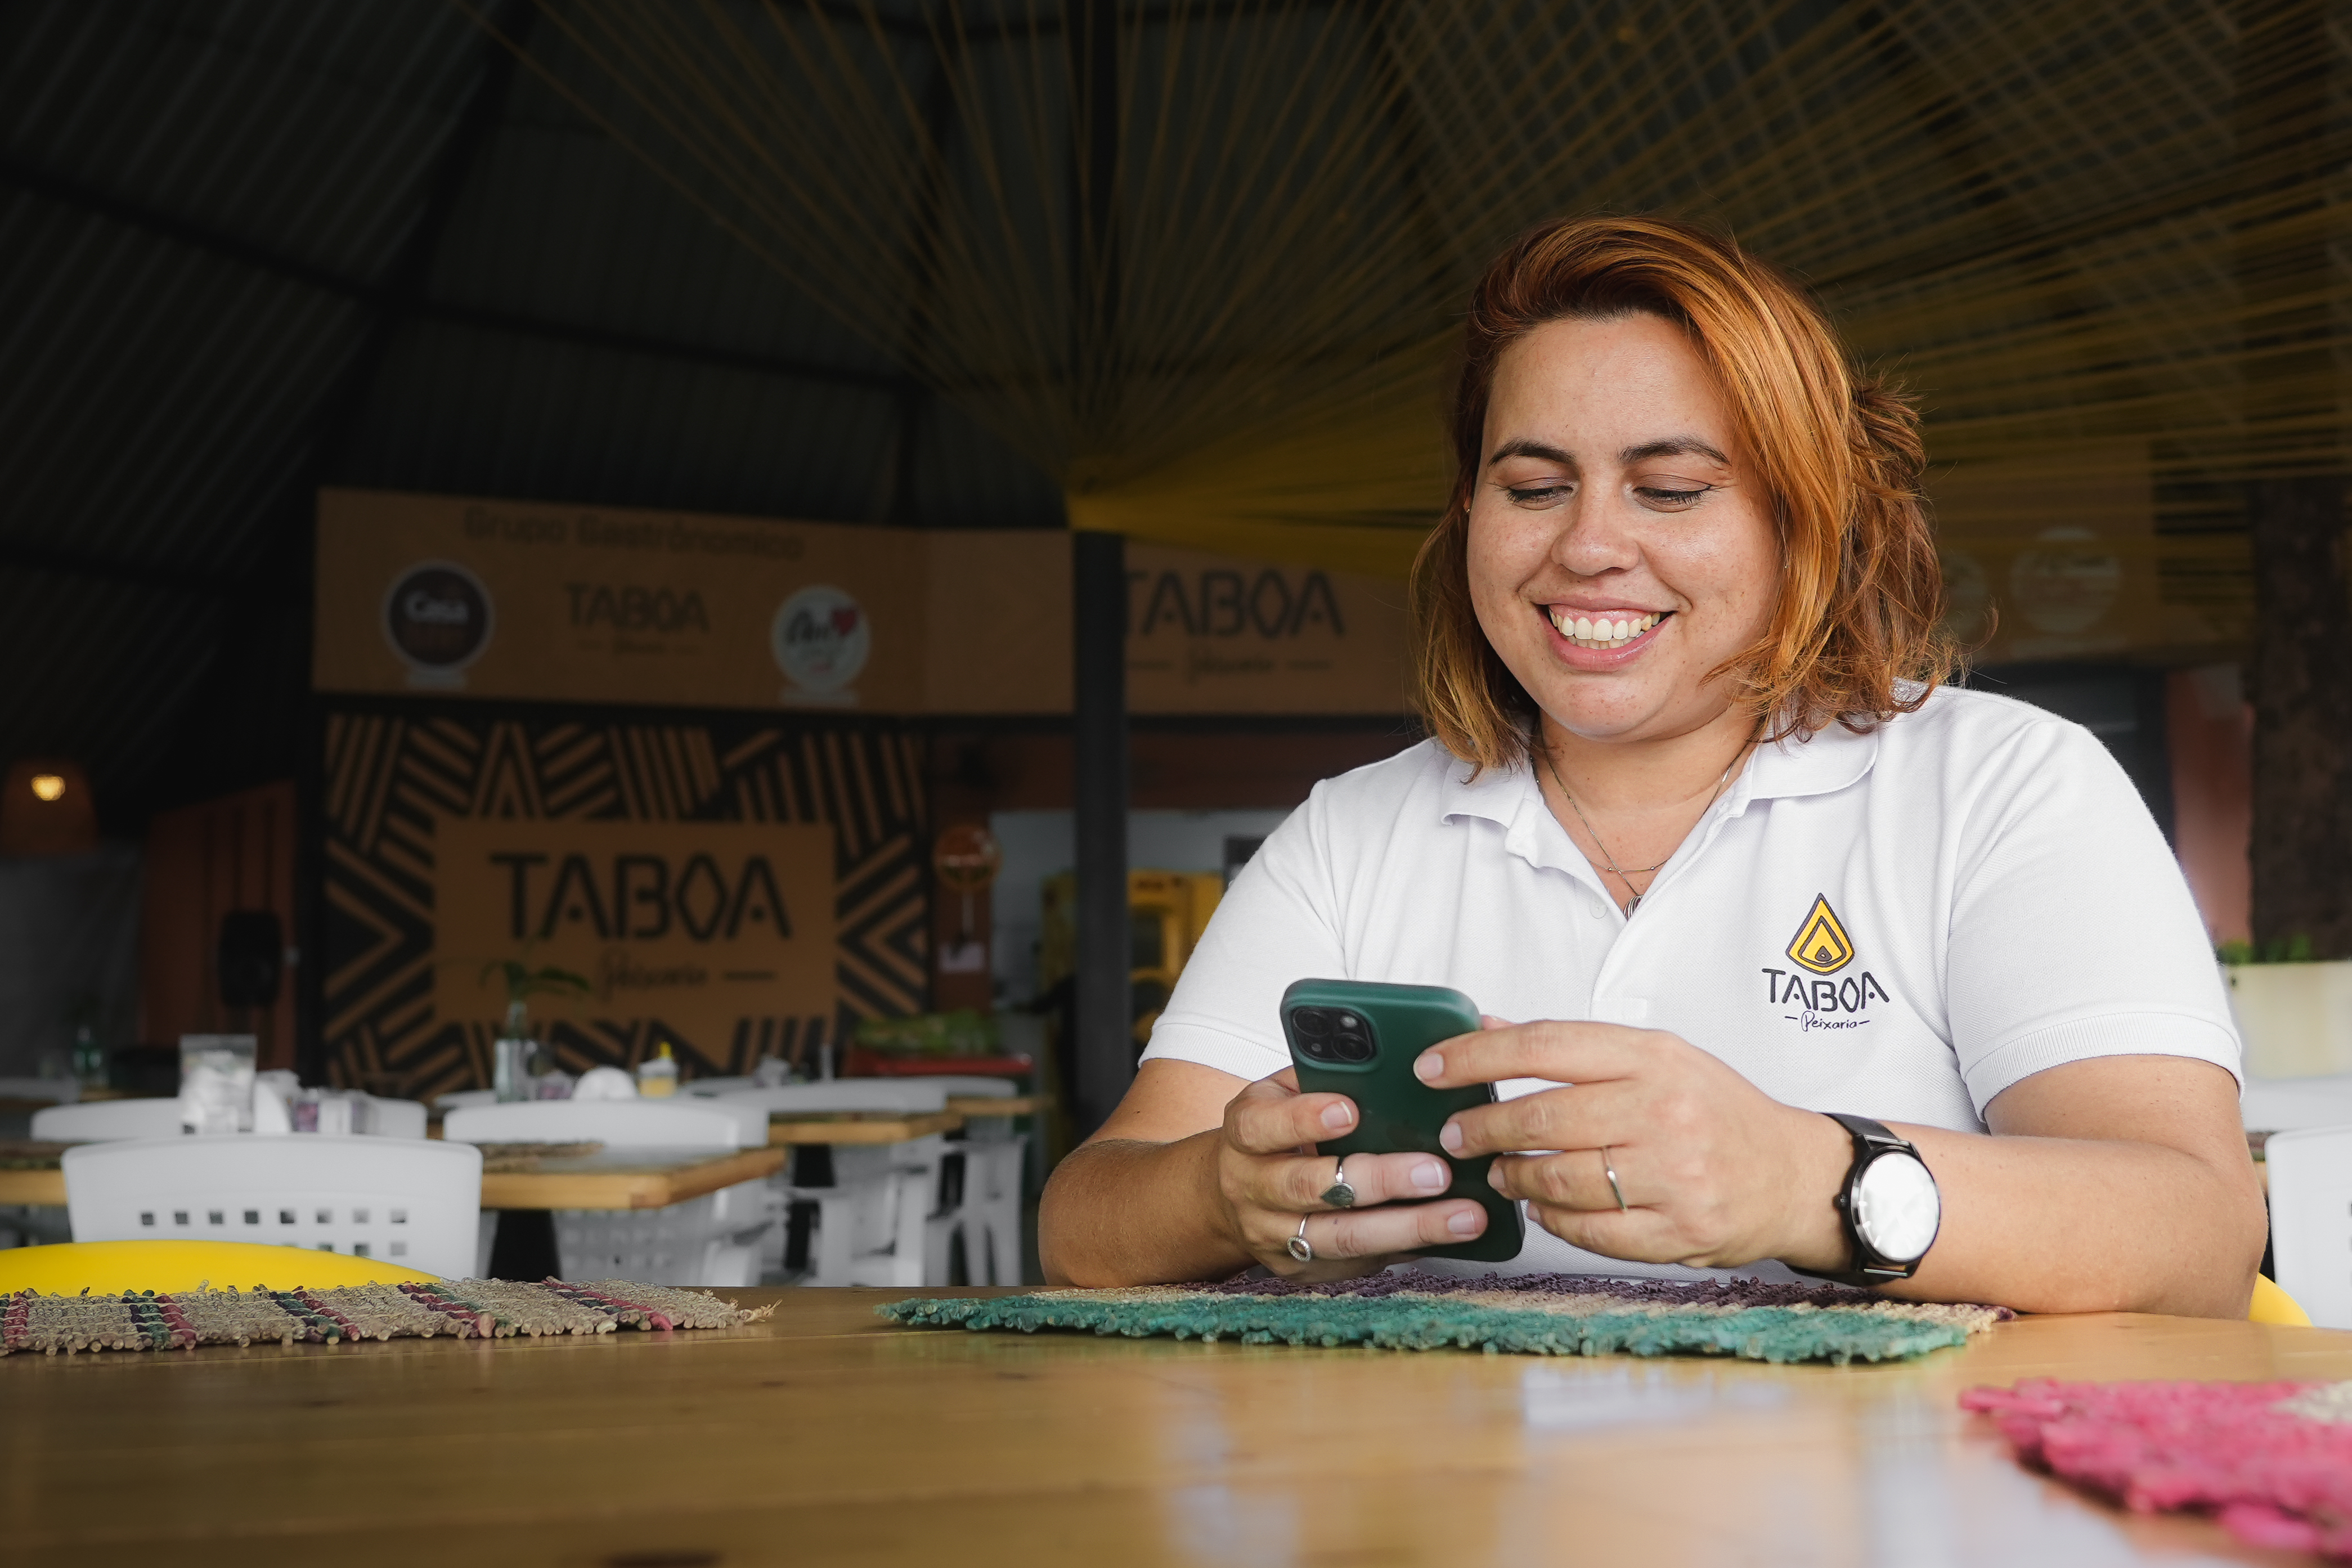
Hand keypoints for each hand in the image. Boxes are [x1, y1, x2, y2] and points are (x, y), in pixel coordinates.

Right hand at [1212, 1068, 1488, 1278]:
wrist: (1231, 1195)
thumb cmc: (1275, 1132)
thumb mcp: (1284, 1093)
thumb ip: (1325, 1076)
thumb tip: (1397, 1059)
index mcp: (1245, 1131)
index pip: (1262, 1125)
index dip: (1303, 1119)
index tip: (1349, 1110)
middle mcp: (1249, 1186)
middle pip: (1309, 1187)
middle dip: (1379, 1180)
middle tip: (1437, 1171)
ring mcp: (1272, 1234)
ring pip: (1341, 1237)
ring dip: (1408, 1227)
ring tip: (1464, 1216)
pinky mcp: (1299, 1267)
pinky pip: (1356, 1262)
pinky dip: (1404, 1249)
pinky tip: (1446, 1237)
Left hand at [1416, 1021, 1849, 1271]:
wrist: (1795, 1174)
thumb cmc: (1718, 1111)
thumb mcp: (1657, 1057)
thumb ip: (1573, 1047)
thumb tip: (1485, 1027)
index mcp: (1654, 1057)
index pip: (1545, 1045)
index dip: (1477, 1056)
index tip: (1433, 1068)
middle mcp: (1664, 1111)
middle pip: (1544, 1116)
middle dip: (1484, 1127)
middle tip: (1458, 1134)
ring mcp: (1674, 1175)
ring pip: (1560, 1179)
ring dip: (1514, 1177)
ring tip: (1500, 1171)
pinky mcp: (1681, 1231)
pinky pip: (1591, 1231)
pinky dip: (1554, 1220)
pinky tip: (1543, 1206)